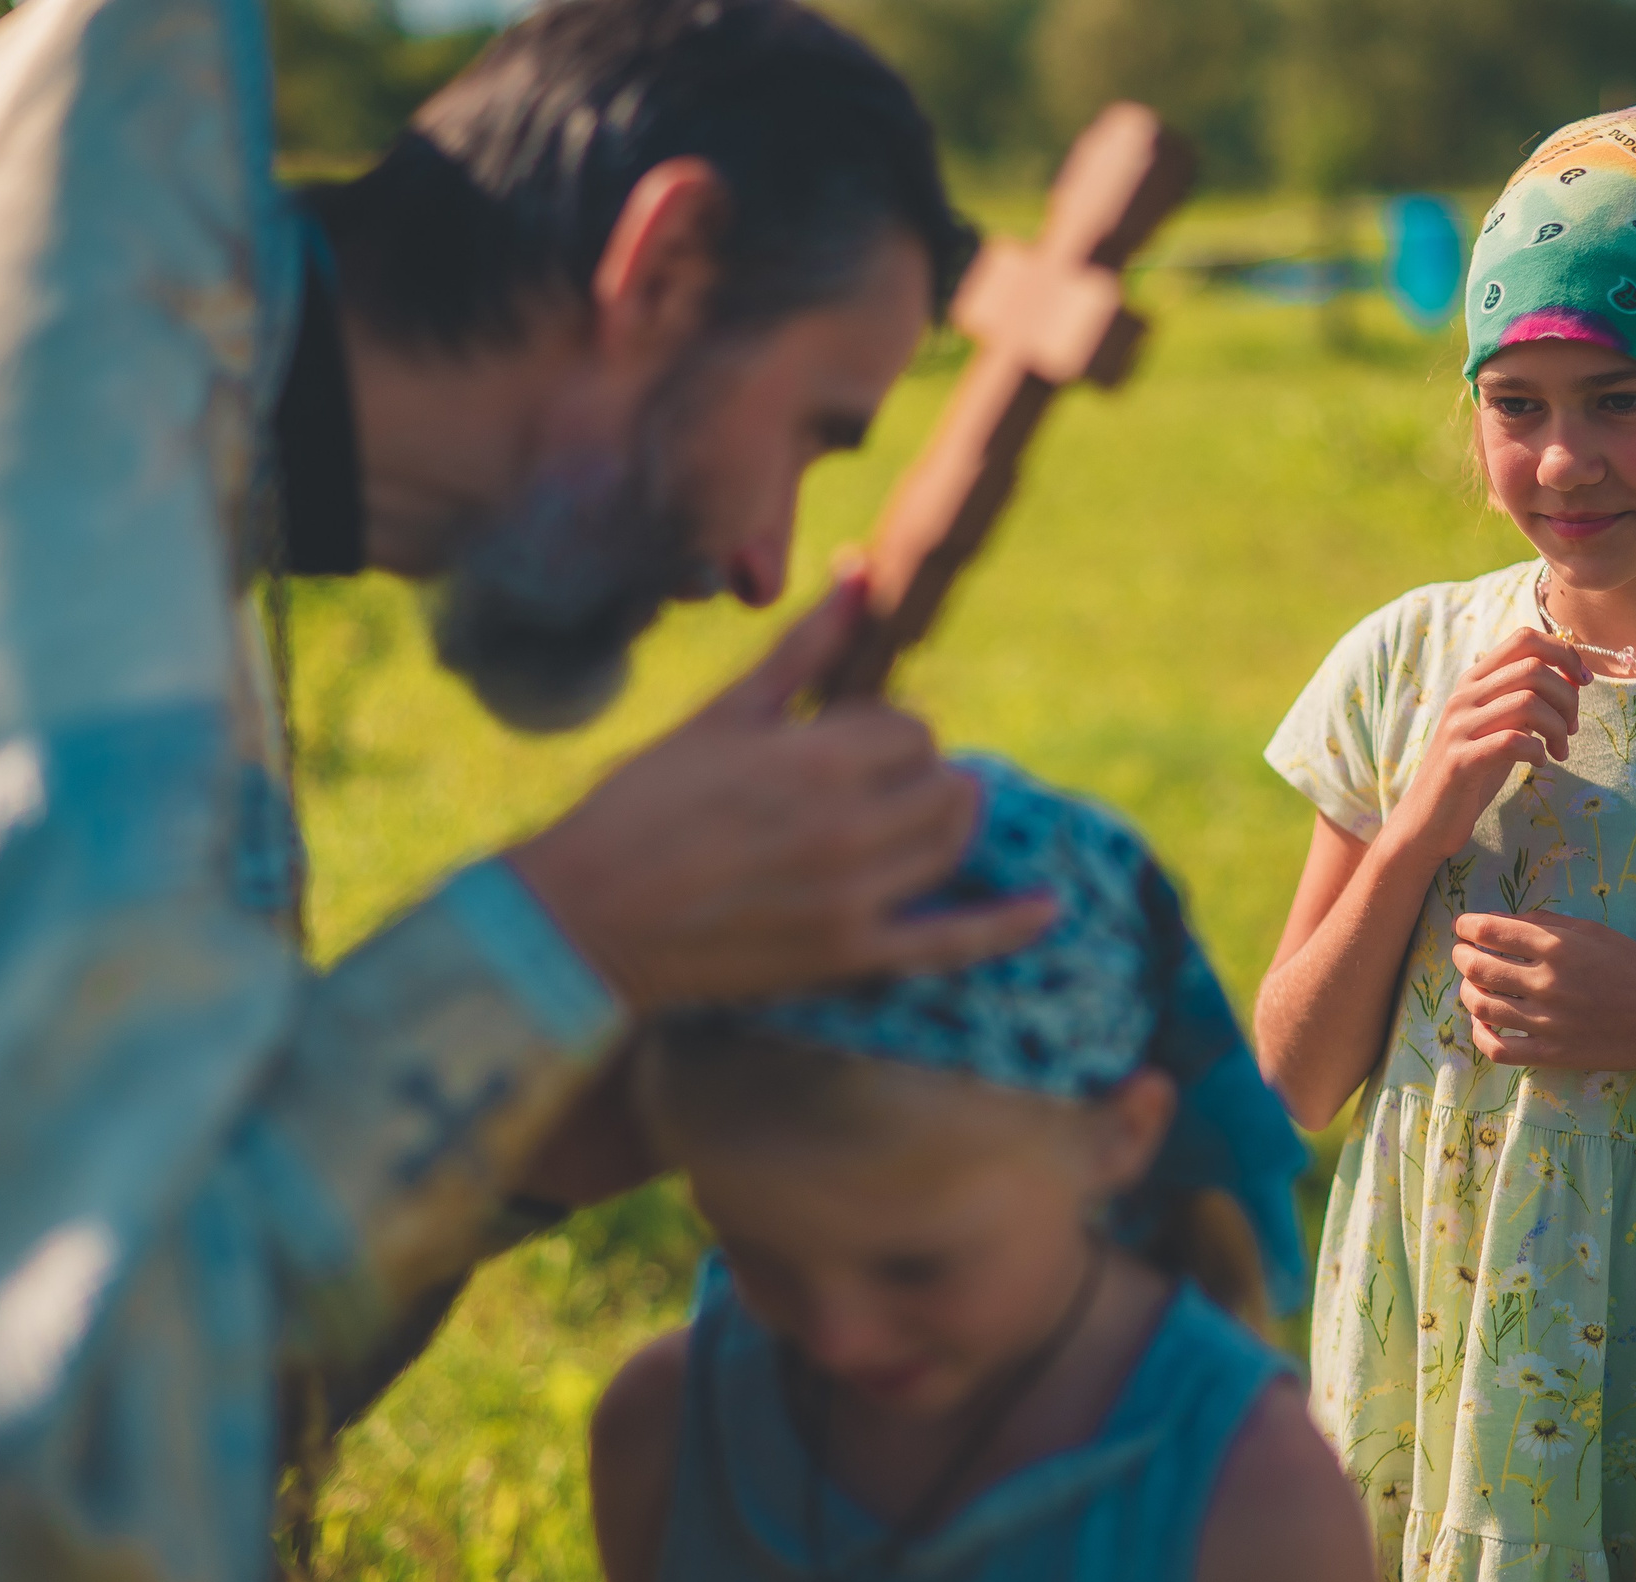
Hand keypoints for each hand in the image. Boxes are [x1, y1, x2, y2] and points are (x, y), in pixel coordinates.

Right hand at [505, 575, 1055, 1012]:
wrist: (587, 917)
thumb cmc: (643, 804)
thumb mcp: (726, 715)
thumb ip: (805, 648)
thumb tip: (860, 569)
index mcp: (818, 757)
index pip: (914, 730)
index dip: (887, 733)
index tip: (841, 746)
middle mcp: (850, 828)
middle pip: (945, 785)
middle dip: (918, 775)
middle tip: (867, 786)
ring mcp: (855, 897)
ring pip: (952, 844)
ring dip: (944, 824)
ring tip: (908, 818)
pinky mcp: (849, 957)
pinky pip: (952, 943)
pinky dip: (1006, 926)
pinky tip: (1048, 907)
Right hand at [1387, 629, 1589, 861]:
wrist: (1427, 819)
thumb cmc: (1472, 772)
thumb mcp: (1501, 727)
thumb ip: (1528, 701)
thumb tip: (1574, 680)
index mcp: (1473, 681)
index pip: (1523, 640)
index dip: (1563, 653)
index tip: (1583, 681)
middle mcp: (1463, 696)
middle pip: (1533, 669)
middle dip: (1567, 697)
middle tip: (1572, 728)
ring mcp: (1459, 727)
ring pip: (1528, 702)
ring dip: (1558, 726)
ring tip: (1559, 749)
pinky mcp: (1461, 761)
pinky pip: (1513, 741)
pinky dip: (1538, 750)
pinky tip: (1540, 762)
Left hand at [1450, 909, 1635, 1071]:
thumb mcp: (1597, 931)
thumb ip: (1546, 922)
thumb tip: (1500, 919)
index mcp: (1558, 946)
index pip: (1491, 931)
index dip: (1467, 925)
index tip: (1464, 926)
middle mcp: (1546, 982)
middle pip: (1478, 967)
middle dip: (1461, 955)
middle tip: (1462, 952)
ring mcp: (1546, 1022)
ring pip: (1480, 1006)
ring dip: (1466, 991)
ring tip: (1471, 984)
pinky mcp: (1550, 1054)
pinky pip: (1498, 1049)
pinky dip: (1480, 1035)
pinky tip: (1482, 1024)